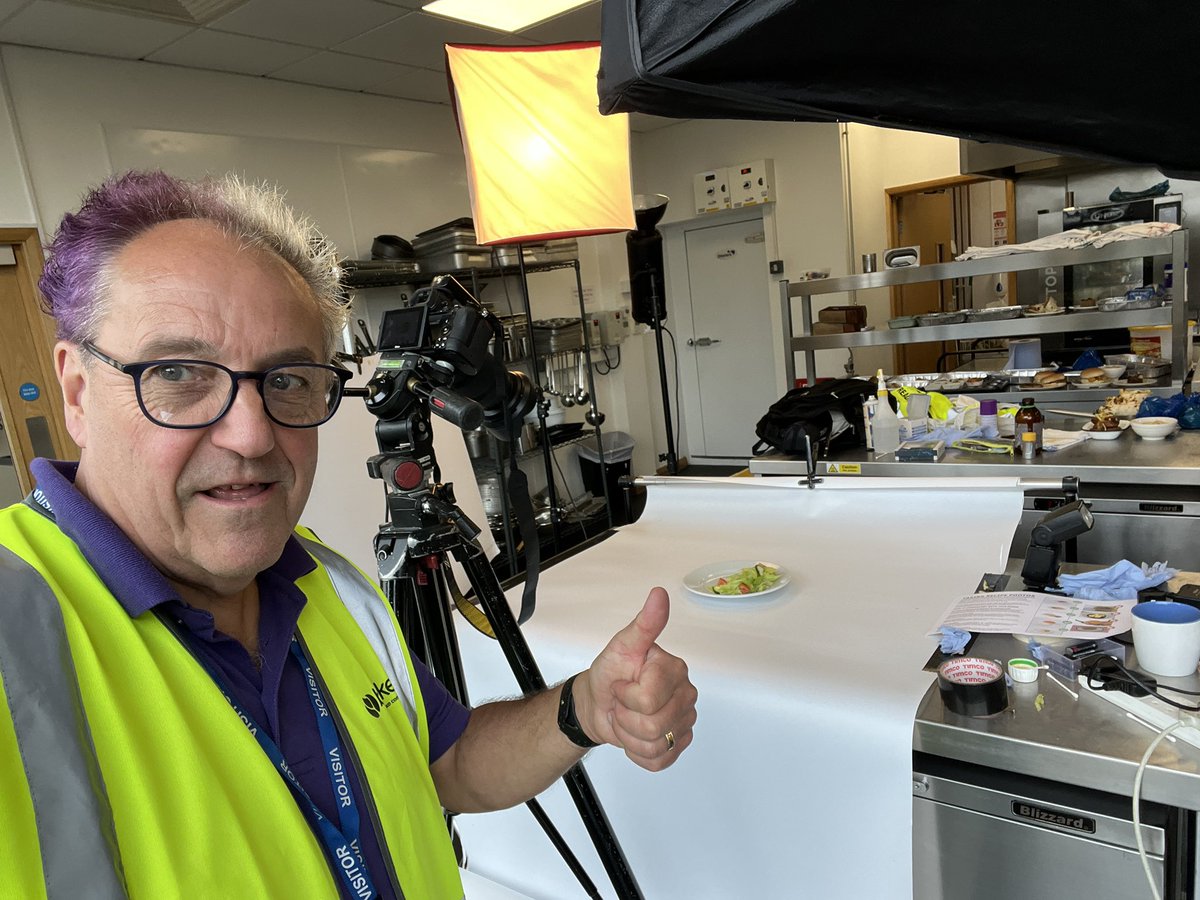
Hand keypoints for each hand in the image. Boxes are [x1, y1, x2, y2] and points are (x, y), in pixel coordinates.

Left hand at [572, 587, 696, 769]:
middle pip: (654, 725)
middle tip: (623, 702)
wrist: (598, 702)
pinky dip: (639, 752)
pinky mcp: (678, 742)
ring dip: (630, 735)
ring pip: (656, 744)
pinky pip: (660, 760)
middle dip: (627, 717)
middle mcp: (686, 694)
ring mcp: (684, 720)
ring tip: (628, 716)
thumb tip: (659, 596)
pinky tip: (635, 735)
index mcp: (674, 669)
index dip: (626, 696)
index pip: (649, 699)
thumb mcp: (621, 646)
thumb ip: (644, 624)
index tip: (622, 684)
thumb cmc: (610, 674)